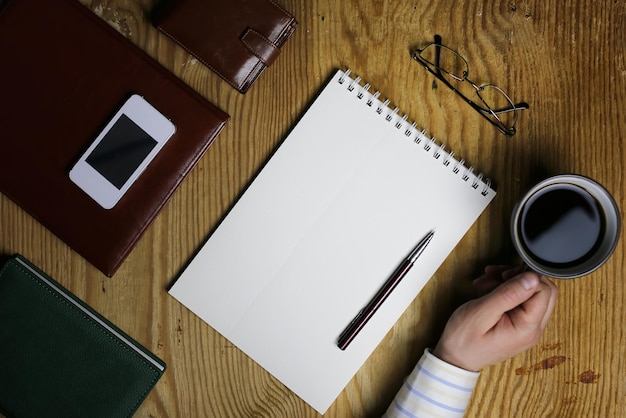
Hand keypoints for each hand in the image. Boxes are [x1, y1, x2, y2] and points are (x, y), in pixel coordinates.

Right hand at [432, 266, 557, 371]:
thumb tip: (532, 278)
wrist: (454, 358)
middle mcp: (532, 330)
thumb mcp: (481, 312)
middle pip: (542, 292)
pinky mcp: (518, 325)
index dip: (525, 278)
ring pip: (530, 293)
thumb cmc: (464, 340)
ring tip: (485, 282)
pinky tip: (487, 289)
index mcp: (527, 328)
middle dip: (518, 277)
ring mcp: (526, 328)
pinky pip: (520, 301)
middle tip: (496, 275)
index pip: (544, 292)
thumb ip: (508, 295)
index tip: (503, 275)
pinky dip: (504, 290)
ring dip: (508, 282)